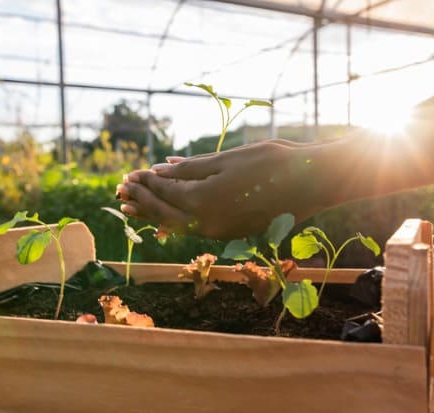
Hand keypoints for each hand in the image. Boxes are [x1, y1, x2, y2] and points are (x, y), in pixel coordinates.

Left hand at [116, 140, 326, 239]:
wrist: (311, 183)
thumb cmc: (271, 162)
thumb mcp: (226, 159)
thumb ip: (190, 168)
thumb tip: (160, 170)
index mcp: (203, 201)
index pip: (164, 192)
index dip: (145, 182)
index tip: (129, 174)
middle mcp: (208, 224)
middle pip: (165, 213)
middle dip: (142, 201)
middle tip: (121, 192)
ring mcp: (222, 232)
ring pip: (179, 225)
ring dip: (155, 214)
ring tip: (133, 207)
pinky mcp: (234, 234)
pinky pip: (196, 229)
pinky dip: (178, 221)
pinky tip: (167, 217)